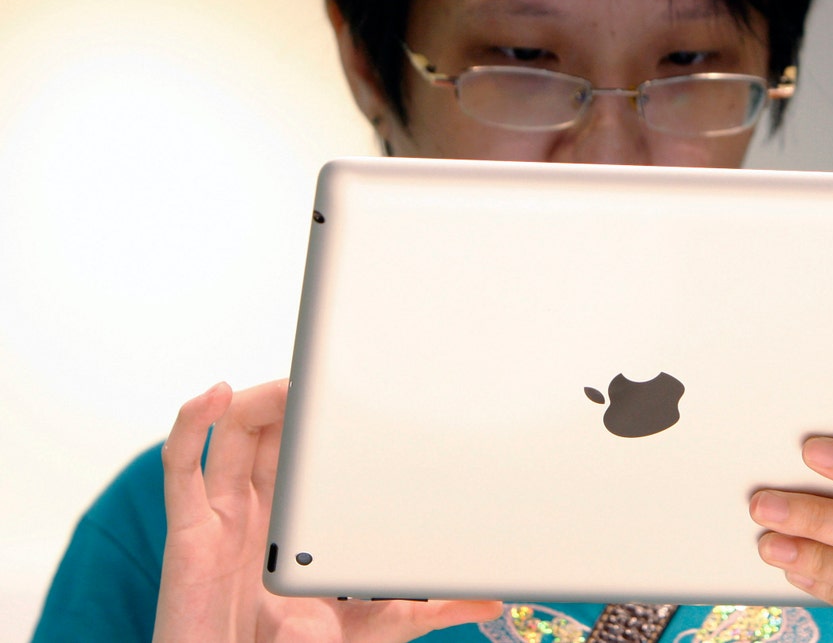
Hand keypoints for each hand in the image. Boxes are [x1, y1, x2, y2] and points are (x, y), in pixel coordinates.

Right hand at [153, 380, 501, 641]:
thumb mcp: (382, 622)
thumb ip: (433, 606)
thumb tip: (493, 601)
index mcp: (297, 520)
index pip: (306, 449)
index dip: (321, 413)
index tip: (356, 380)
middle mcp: (256, 510)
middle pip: (270, 429)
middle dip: (295, 395)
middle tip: (324, 373)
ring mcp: (220, 517)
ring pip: (232, 434)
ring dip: (258, 397)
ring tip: (289, 382)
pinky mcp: (189, 535)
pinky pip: (181, 469)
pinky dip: (191, 425)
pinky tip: (215, 395)